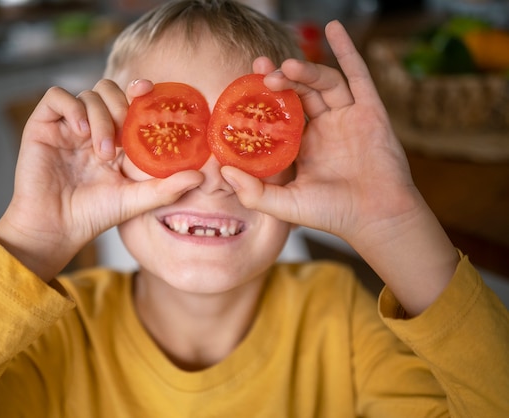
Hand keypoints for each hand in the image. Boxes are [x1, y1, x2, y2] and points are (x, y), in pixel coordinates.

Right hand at [0, 81, 202, 280]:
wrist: (56, 228)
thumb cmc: (94, 215)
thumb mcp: (136, 200)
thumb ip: (166, 187)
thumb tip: (200, 176)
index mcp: (115, 139)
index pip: (128, 102)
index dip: (139, 91)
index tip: (148, 91)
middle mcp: (92, 128)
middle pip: (108, 90)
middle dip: (119, 107)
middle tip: (121, 140)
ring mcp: (67, 126)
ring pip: (88, 94)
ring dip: (100, 118)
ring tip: (102, 152)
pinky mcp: (42, 126)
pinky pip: (56, 96)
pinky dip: (72, 108)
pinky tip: (80, 133)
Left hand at [221, 20, 457, 314]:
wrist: (376, 219)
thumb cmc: (332, 214)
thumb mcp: (285, 205)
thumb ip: (253, 192)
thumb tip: (222, 172)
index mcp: (301, 145)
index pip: (278, 112)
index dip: (263, 94)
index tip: (246, 79)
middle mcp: (322, 127)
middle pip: (299, 91)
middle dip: (281, 77)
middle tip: (262, 68)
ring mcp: (347, 117)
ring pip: (324, 83)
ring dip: (306, 70)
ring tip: (289, 66)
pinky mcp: (370, 112)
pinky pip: (359, 76)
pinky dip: (348, 51)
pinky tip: (334, 29)